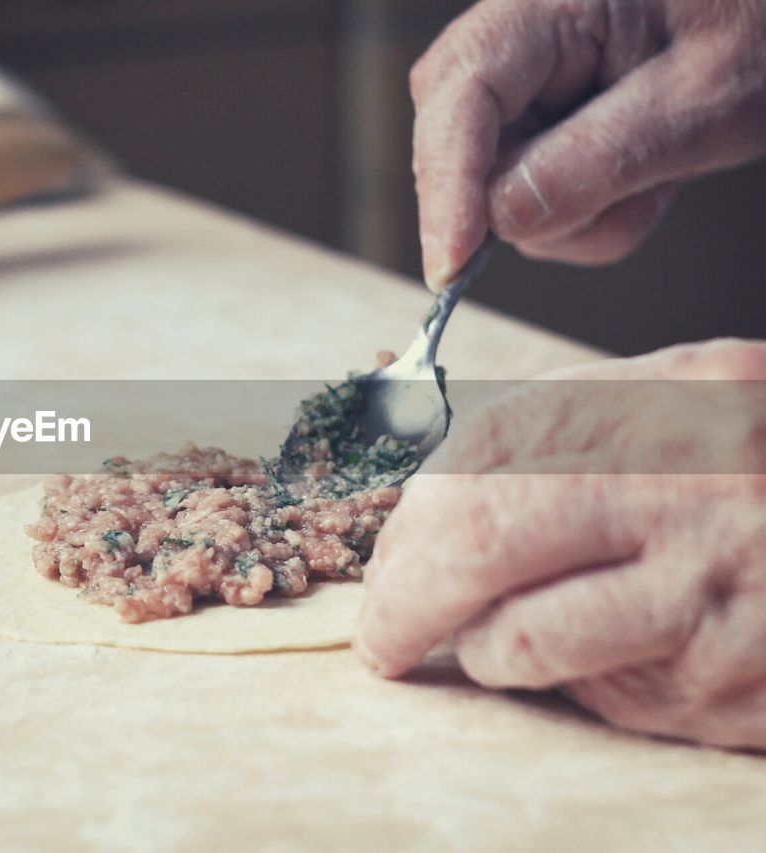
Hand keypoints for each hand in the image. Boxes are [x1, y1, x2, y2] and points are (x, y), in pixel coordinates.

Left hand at [353, 338, 765, 749]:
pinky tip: (628, 652)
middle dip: (403, 603)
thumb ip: (561, 434)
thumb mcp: (685, 407)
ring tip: (509, 636)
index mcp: (674, 401)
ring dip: (489, 652)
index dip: (410, 522)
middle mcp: (694, 490)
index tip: (385, 563)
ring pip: (524, 645)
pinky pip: (605, 701)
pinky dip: (583, 685)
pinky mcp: (736, 691)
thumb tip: (422, 502)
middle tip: (383, 640)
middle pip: (481, 545)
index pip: (482, 456)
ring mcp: (718, 599)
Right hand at [412, 0, 765, 288]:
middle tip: (617, 203)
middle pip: (455, 149)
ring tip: (654, 180)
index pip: (460, 98)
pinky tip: (639, 181)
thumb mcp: (700, 97)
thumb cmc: (758, 29)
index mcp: (544, 7)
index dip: (447, 183)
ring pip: (494, 196)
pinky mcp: (535, 134)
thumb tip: (503, 220)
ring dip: (575, 217)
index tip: (451, 262)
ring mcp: (520, 96)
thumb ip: (600, 157)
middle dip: (523, 203)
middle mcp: (513, 46)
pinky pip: (528, 207)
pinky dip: (586, 218)